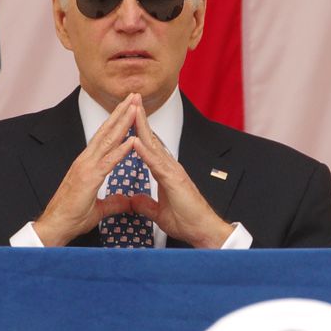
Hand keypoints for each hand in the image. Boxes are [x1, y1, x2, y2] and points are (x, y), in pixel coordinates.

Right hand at [34, 93, 138, 245]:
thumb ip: (113, 202)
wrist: (54, 227)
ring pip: (108, 140)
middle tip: (134, 95)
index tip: (130, 107)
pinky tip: (132, 140)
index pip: (106, 137)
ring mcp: (86, 167)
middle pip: (107, 131)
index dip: (118, 121)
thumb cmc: (71, 217)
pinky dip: (121, 150)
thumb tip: (127, 201)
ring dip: (123, 122)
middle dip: (122, 112)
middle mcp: (86, 160)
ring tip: (134, 107)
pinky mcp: (88, 179)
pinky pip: (108, 162)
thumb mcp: (98, 208)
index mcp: (88, 164)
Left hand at [129, 102, 233, 247]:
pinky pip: (157, 164)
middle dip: (139, 119)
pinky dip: (145, 151)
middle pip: (150, 138)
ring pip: (153, 145)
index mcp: (165, 172)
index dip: (137, 131)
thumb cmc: (187, 221)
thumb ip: (147, 204)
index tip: (126, 117)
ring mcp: (173, 171)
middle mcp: (169, 166)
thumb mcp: (159, 212)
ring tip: (131, 109)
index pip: (148, 146)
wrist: (204, 231)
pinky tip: (135, 141)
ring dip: (141, 127)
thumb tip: (134, 200)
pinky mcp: (175, 180)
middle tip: (130, 99)